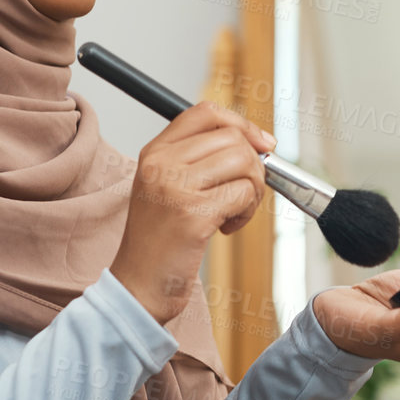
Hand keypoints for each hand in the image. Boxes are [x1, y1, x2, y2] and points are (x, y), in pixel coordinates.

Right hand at [109, 102, 273, 325]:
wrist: (138, 286)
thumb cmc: (159, 242)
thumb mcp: (166, 188)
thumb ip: (198, 160)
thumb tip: (257, 142)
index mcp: (154, 152)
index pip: (205, 112)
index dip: (242, 124)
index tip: (262, 145)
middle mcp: (161, 164)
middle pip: (232, 138)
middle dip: (253, 167)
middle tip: (242, 196)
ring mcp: (175, 187)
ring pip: (244, 163)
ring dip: (252, 191)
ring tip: (234, 213)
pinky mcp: (193, 214)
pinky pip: (243, 194)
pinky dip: (246, 213)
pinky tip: (226, 228)